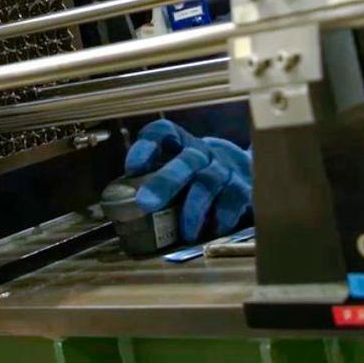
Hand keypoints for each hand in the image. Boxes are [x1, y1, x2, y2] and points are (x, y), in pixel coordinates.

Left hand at [125, 119, 251, 242]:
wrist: (242, 170)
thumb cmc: (194, 173)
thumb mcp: (173, 167)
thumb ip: (151, 179)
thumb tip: (121, 205)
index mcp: (179, 142)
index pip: (162, 132)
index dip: (146, 147)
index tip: (132, 168)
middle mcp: (201, 152)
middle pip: (186, 161)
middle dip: (165, 182)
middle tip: (145, 203)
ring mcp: (223, 168)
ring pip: (209, 182)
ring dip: (194, 208)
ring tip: (184, 232)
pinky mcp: (242, 187)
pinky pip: (233, 201)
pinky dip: (221, 218)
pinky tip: (211, 232)